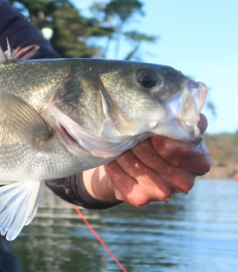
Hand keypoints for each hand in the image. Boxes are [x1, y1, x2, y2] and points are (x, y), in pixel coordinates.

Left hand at [83, 114, 210, 207]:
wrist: (126, 156)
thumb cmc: (152, 135)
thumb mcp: (167, 123)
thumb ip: (176, 117)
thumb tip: (169, 110)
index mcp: (198, 160)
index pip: (191, 155)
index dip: (170, 144)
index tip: (154, 134)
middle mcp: (185, 181)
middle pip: (162, 163)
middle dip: (142, 146)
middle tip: (130, 135)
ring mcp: (164, 193)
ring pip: (142, 173)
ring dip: (126, 156)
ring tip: (119, 145)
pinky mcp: (141, 199)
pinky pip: (125, 184)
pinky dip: (115, 169)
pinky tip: (111, 160)